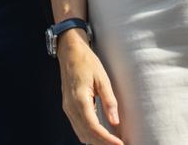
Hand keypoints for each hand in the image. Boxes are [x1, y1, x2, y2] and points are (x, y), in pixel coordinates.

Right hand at [57, 30, 122, 144]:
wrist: (70, 52)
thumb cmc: (87, 62)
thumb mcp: (102, 79)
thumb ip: (109, 101)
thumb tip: (115, 121)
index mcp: (79, 99)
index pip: (93, 127)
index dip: (107, 139)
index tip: (120, 144)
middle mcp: (71, 107)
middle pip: (86, 134)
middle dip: (103, 143)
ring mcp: (68, 108)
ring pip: (81, 133)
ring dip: (96, 141)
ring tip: (112, 142)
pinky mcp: (68, 107)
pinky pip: (78, 127)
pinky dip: (89, 135)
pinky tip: (100, 136)